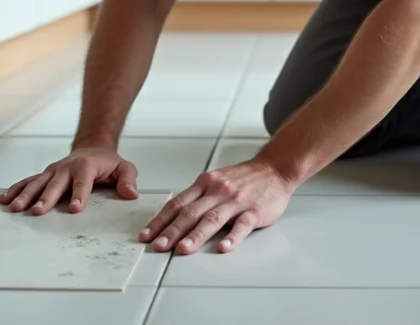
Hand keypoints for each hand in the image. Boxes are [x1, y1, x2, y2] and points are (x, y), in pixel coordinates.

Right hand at [0, 147, 137, 214]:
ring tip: (15, 208)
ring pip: (37, 183)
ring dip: (25, 195)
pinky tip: (4, 200)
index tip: (76, 209)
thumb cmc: (108, 162)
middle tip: (38, 212)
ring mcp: (53, 171)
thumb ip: (128, 179)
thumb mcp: (124, 168)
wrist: (93, 148)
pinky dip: (15, 189)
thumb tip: (131, 194)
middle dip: (46, 198)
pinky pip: (28, 182)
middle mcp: (66, 168)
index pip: (83, 182)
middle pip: (55, 184)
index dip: (80, 195)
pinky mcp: (44, 175)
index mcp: (86, 166)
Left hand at [139, 158, 293, 254]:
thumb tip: (171, 218)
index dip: (160, 220)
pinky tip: (223, 248)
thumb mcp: (215, 180)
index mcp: (205, 183)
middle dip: (172, 231)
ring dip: (196, 235)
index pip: (177, 203)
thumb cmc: (243, 178)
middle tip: (158, 247)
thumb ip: (197, 197)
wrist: (274, 169)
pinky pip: (242, 225)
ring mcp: (236, 201)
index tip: (146, 235)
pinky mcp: (254, 210)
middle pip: (191, 212)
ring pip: (213, 218)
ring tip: (183, 249)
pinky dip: (232, 237)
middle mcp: (218, 191)